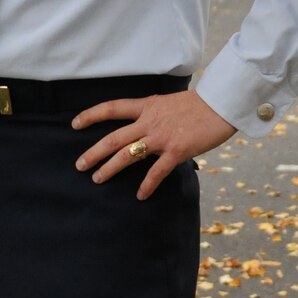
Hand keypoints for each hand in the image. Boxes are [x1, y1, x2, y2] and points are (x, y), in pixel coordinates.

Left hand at [72, 88, 236, 198]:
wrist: (222, 103)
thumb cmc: (201, 104)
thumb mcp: (170, 102)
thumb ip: (156, 113)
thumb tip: (147, 125)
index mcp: (147, 107)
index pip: (112, 108)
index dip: (91, 115)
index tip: (75, 124)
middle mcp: (149, 121)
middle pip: (114, 138)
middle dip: (94, 152)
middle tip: (80, 165)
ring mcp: (161, 137)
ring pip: (127, 155)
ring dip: (110, 168)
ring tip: (98, 179)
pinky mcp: (176, 150)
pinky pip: (156, 171)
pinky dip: (147, 185)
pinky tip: (140, 195)